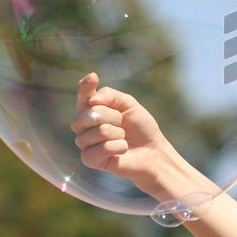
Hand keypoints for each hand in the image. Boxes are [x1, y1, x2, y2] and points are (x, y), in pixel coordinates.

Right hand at [69, 72, 181, 194]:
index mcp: (92, 109)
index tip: (93, 77)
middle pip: (91, 114)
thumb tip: (92, 100)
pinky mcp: (89, 160)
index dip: (85, 87)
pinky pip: (102, 148)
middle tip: (123, 123)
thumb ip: (111, 96)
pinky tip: (122, 149)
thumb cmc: (140, 127)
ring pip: (100, 131)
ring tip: (123, 138)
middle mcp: (84, 125)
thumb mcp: (129, 105)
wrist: (152, 150)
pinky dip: (119, 147)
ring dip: (119, 133)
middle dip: (114, 117)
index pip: (83, 96)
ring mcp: (85, 143)